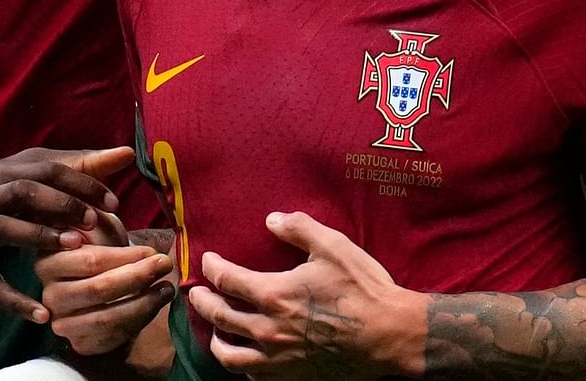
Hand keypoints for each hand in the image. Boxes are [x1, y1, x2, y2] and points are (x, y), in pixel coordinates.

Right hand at [0, 145, 134, 321]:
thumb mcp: (20, 172)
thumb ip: (72, 166)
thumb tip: (126, 153)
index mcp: (5, 172)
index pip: (46, 170)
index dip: (80, 184)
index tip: (112, 203)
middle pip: (24, 192)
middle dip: (61, 204)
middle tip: (95, 224)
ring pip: (3, 228)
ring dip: (39, 237)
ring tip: (75, 250)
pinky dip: (13, 300)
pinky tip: (41, 314)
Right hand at [36, 221, 175, 355]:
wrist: (102, 287)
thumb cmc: (102, 250)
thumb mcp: (98, 225)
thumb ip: (96, 212)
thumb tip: (102, 201)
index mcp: (49, 260)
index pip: (90, 261)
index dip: (125, 257)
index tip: (152, 251)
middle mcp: (49, 293)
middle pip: (98, 289)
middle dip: (138, 276)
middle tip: (165, 265)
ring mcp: (62, 322)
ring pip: (107, 317)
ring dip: (144, 301)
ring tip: (167, 287)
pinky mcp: (79, 343)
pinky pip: (112, 336)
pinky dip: (140, 320)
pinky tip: (157, 302)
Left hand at [186, 211, 421, 380]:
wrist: (389, 336)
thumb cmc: (363, 290)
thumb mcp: (334, 247)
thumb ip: (300, 228)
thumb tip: (271, 220)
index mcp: (274, 295)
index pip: (226, 280)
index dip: (212, 268)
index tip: (207, 260)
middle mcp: (268, 330)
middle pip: (219, 316)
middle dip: (202, 302)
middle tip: (195, 294)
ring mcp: (277, 359)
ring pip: (229, 354)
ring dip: (216, 339)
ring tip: (215, 330)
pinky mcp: (291, 377)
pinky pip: (253, 375)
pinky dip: (243, 364)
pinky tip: (246, 356)